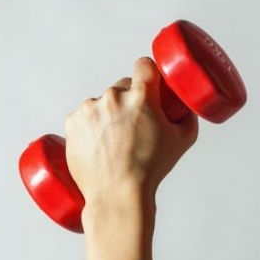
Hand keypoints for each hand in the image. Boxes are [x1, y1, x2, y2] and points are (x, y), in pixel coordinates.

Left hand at [63, 56, 198, 202]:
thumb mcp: (182, 141)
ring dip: (108, 114)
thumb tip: (185, 107)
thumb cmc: (149, 170)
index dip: (148, 74)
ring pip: (102, 102)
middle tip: (135, 125)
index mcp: (141, 97)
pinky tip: (100, 144)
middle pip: (122, 86)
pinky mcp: (72, 122)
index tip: (148, 83)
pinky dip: (91, 127)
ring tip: (116, 142)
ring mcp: (89, 109)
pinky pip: (84, 116)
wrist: (117, 194)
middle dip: (129, 101)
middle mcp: (113, 97)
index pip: (144, 65)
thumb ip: (187, 118)